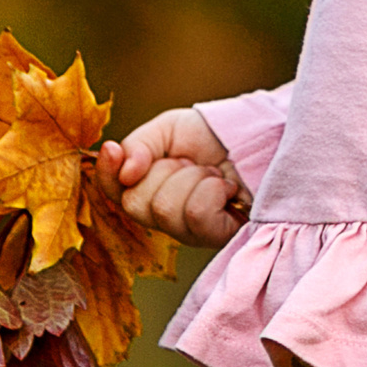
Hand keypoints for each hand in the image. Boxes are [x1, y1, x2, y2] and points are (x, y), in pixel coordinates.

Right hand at [95, 107, 247, 248]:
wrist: (260, 134)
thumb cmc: (213, 136)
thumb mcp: (169, 129)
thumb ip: (139, 146)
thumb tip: (125, 173)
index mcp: (147, 189)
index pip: (112, 192)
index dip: (106, 174)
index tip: (112, 149)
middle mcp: (164, 216)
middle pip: (135, 204)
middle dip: (163, 171)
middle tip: (190, 161)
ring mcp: (190, 232)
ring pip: (165, 210)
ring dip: (192, 178)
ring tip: (212, 173)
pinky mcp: (217, 237)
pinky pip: (196, 215)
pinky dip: (212, 190)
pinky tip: (226, 188)